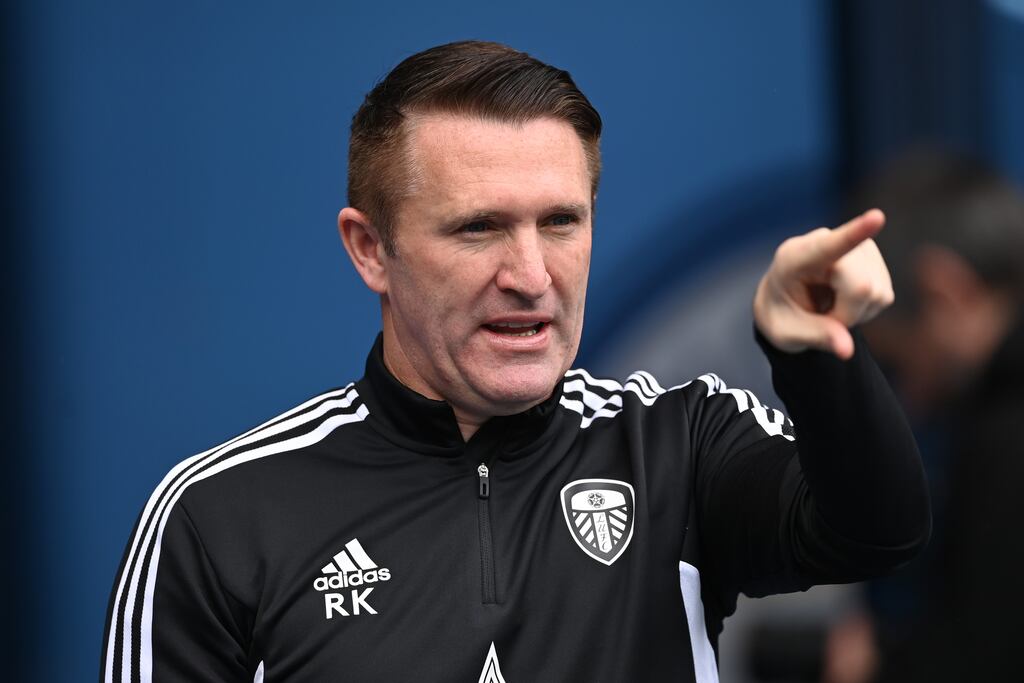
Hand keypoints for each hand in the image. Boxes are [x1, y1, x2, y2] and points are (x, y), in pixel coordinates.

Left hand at [753, 209, 892, 359]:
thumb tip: (847, 350)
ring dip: (855, 313)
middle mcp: (824, 241)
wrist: (786, 304)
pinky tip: (844, 302)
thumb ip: (816, 338)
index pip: (828, 246)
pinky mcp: (873, 258)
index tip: (877, 216)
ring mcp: (853, 246)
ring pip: (876, 292)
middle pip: (861, 286)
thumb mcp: (787, 334)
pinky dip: (865, 309)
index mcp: (794, 257)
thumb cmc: (781, 316)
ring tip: (829, 307)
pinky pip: (884, 295)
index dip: (855, 233)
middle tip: (821, 319)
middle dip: (847, 315)